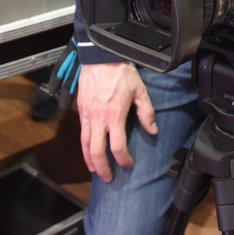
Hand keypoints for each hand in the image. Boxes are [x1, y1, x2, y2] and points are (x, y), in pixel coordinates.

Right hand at [77, 62, 157, 182]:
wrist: (100, 57)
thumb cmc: (120, 72)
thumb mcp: (140, 90)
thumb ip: (146, 112)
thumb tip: (152, 130)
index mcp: (114, 114)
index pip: (117, 146)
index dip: (123, 159)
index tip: (128, 164)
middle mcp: (98, 118)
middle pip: (96, 151)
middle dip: (102, 168)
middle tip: (108, 177)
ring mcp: (87, 115)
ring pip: (85, 144)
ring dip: (90, 160)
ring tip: (96, 170)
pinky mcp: (81, 110)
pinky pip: (82, 133)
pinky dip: (84, 146)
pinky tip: (89, 151)